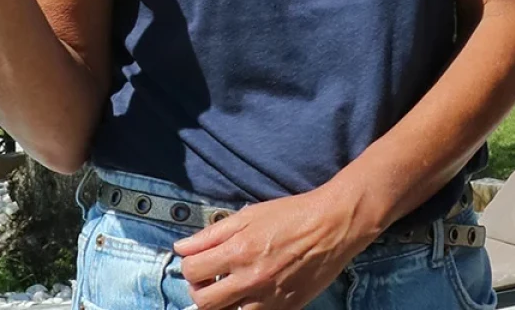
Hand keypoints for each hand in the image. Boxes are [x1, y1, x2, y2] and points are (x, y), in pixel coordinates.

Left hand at [173, 186, 376, 309]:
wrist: (333, 226)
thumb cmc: (292, 215)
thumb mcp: (248, 215)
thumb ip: (212, 234)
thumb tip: (182, 247)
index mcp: (239, 251)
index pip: (192, 271)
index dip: (190, 265)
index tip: (198, 260)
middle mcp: (250, 279)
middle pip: (204, 301)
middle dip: (199, 288)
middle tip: (209, 277)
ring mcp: (268, 299)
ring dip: (221, 303)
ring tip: (228, 288)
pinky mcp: (285, 309)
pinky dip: (246, 308)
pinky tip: (251, 293)